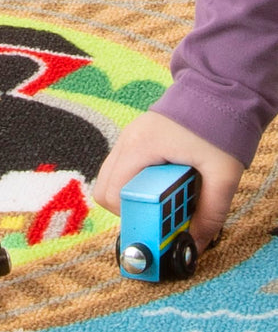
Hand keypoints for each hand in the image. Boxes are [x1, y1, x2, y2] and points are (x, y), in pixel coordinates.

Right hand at [93, 111, 243, 253]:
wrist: (225, 86)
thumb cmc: (223, 125)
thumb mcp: (223, 174)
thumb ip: (210, 212)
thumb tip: (195, 245)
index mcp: (140, 147)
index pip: (113, 194)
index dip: (131, 215)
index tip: (156, 223)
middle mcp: (127, 142)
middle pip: (105, 190)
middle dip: (128, 209)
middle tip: (157, 213)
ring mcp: (128, 138)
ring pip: (111, 180)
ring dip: (132, 197)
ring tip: (163, 199)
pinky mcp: (136, 139)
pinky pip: (123, 169)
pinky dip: (137, 184)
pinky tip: (163, 184)